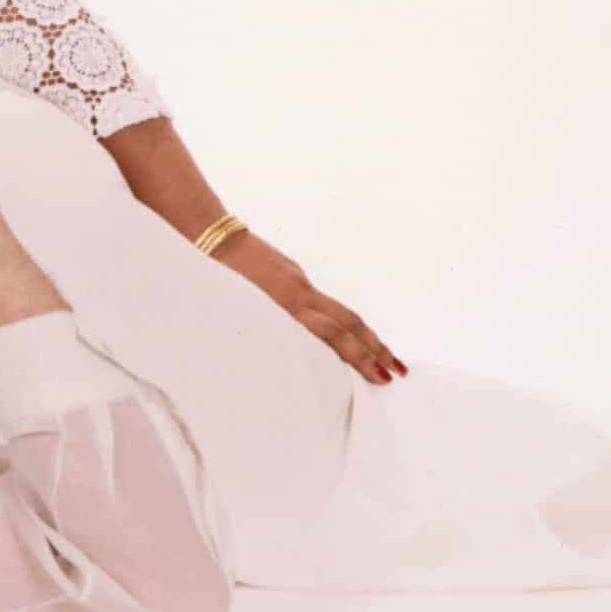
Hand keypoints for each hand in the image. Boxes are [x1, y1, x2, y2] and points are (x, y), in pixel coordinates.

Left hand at [215, 231, 405, 383]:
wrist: (212, 235)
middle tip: (398, 372)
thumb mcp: (240, 310)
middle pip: (348, 322)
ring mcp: (298, 281)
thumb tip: (286, 353)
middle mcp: (299, 293)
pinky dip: (337, 319)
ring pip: (339, 311)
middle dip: (375, 348)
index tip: (380, 376)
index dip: (358, 356)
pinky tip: (343, 333)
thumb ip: (266, 329)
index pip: (333, 334)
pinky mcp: (293, 271)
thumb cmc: (215, 278)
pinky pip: (320, 301)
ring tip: (384, 355)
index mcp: (286, 303)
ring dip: (363, 335)